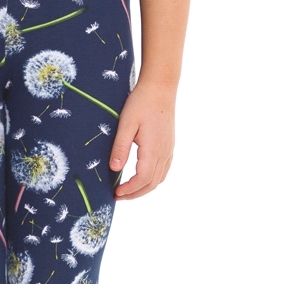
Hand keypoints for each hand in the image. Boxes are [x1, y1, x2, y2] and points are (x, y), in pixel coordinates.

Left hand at [110, 80, 175, 200]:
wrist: (160, 87)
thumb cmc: (141, 102)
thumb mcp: (126, 124)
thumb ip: (120, 148)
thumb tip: (114, 169)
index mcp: (153, 149)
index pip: (143, 179)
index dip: (129, 190)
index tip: (116, 193)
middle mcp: (164, 152)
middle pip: (152, 184)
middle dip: (135, 194)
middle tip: (118, 196)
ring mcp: (169, 149)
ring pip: (159, 179)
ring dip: (144, 188)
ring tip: (128, 190)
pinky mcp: (169, 145)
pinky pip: (164, 170)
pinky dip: (153, 179)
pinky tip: (142, 178)